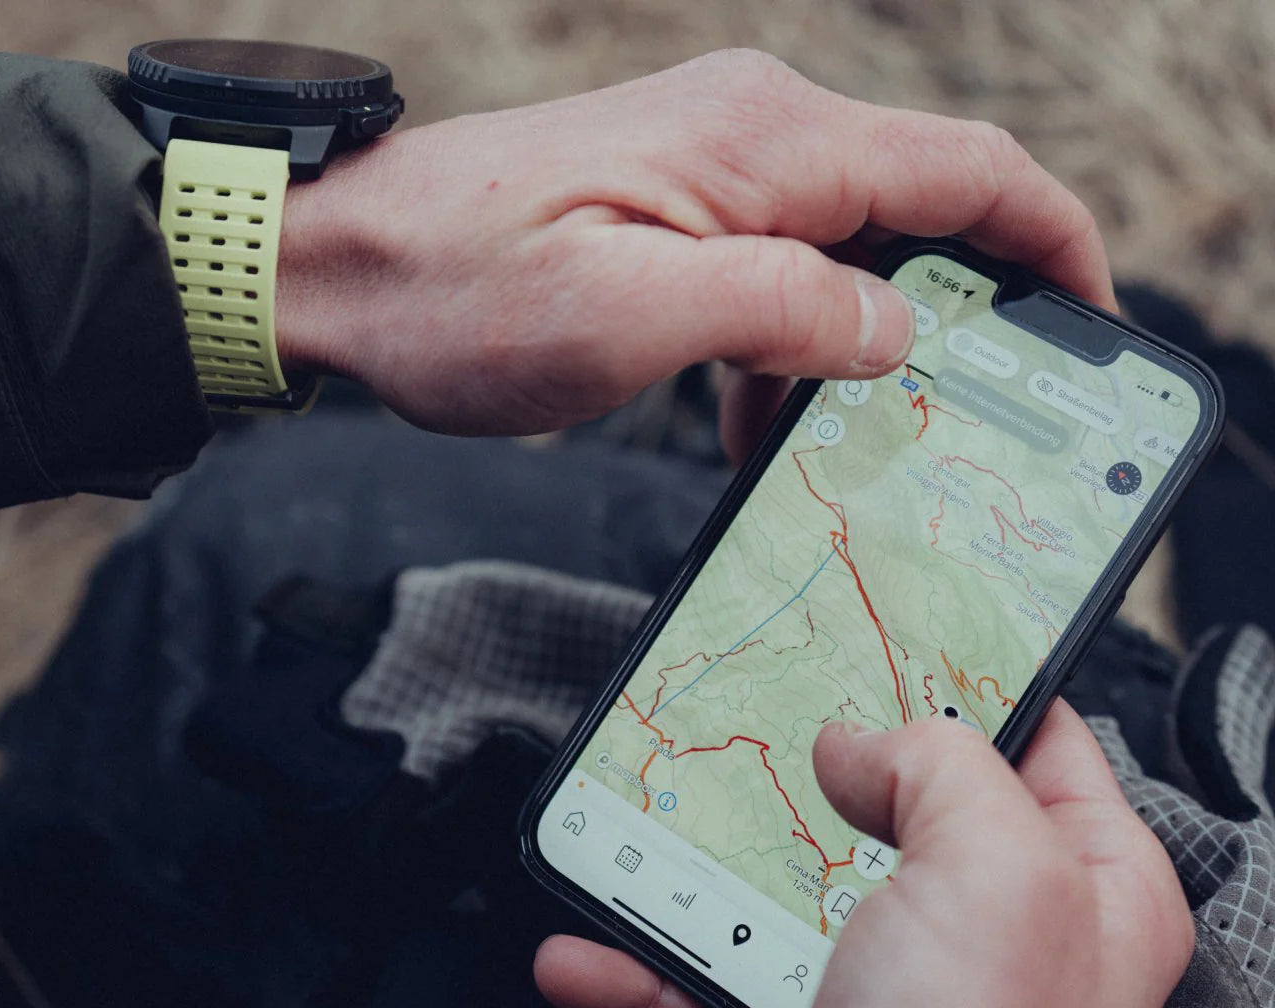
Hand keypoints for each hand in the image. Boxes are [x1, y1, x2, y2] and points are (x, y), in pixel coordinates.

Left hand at [276, 50, 1112, 459]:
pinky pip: (781, 271)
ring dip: (867, 348)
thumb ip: (780, 311)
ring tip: (848, 441)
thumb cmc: (456, 292)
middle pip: (924, 208)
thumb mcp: (627, 318)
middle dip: (968, 310)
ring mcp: (717, 170)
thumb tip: (896, 327)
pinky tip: (760, 417)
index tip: (1093, 321)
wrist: (345, 265)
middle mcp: (755, 136)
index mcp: (766, 147)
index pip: (969, 171)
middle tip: (973, 415)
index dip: (1054, 241)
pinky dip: (794, 348)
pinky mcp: (680, 210)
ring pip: (852, 251)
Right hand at [535, 701, 1193, 1007]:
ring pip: (789, 893)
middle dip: (817, 765)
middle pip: (897, 809)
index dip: (969, 678)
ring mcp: (898, 994)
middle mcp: (998, 940)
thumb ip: (937, 760)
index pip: (1042, 742)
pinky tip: (582, 953)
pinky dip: (645, 974)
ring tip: (637, 827)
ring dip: (700, 868)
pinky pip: (716, 993)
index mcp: (1086, 886)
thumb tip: (853, 745)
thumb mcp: (995, 864)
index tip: (890, 632)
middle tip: (757, 706)